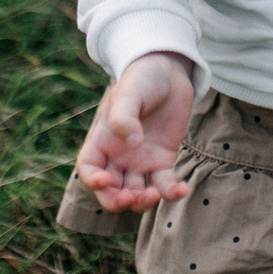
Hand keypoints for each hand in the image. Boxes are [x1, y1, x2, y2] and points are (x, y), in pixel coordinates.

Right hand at [75, 52, 195, 212]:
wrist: (168, 72)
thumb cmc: (141, 80)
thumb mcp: (129, 93)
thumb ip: (124, 117)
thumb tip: (132, 144)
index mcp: (102, 140)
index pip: (88, 169)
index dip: (93, 181)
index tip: (107, 180)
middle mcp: (118, 156)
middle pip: (110, 190)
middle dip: (117, 201)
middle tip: (131, 197)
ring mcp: (140, 160)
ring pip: (136, 193)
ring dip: (143, 202)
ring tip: (155, 194)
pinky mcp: (163, 160)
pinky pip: (164, 184)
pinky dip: (172, 192)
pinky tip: (183, 189)